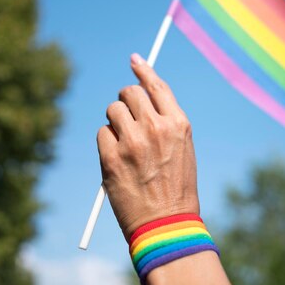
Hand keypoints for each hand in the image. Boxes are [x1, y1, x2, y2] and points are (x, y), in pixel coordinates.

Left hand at [97, 53, 199, 239]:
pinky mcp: (112, 157)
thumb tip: (141, 98)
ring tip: (126, 145)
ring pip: (112, 110)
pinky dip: (106, 142)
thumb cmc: (176, 188)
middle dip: (125, 99)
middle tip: (126, 114)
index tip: (134, 59)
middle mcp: (156, 127)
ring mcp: (132, 141)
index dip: (143, 69)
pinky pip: (101, 133)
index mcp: (178, 124)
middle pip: (129, 92)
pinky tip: (118, 160)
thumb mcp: (182, 149)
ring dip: (115, 122)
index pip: (156, 85)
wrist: (166, 224)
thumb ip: (165, 122)